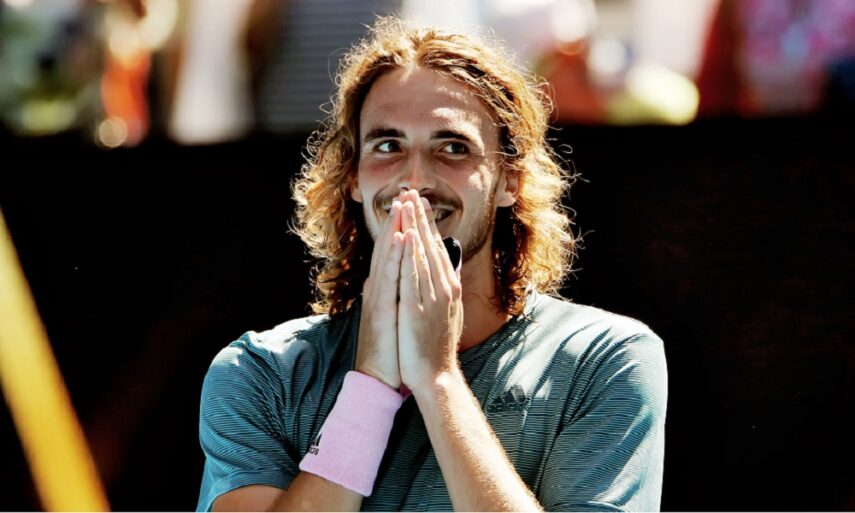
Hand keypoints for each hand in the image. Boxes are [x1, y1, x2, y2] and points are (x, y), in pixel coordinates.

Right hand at [354, 200, 404, 388]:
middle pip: (388, 249)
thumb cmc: (392, 348)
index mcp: (384, 289)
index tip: (411, 206)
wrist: (380, 377)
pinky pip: (390, 278)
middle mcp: (378, 289)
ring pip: (387, 258)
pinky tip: (402, 238)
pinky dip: (396, 256)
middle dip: (397, 221)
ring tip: (402, 206)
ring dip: (394, 230)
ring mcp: (379, 297)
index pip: (394, 253)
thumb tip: (408, 277)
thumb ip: (401, 293)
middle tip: (405, 194)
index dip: (401, 228)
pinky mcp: (382, 309)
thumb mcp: (398, 313)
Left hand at [397, 191, 463, 390]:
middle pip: (431, 246)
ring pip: (423, 255)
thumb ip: (445, 291)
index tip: (419, 204)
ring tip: (408, 204)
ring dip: (415, 227)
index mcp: (448, 288)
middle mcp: (443, 288)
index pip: (436, 250)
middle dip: (421, 218)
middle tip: (413, 192)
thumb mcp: (447, 314)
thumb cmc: (438, 348)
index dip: (428, 225)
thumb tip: (446, 273)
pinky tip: (408, 236)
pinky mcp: (419, 309)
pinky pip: (414, 276)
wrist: (437, 376)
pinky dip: (411, 254)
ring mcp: (432, 298)